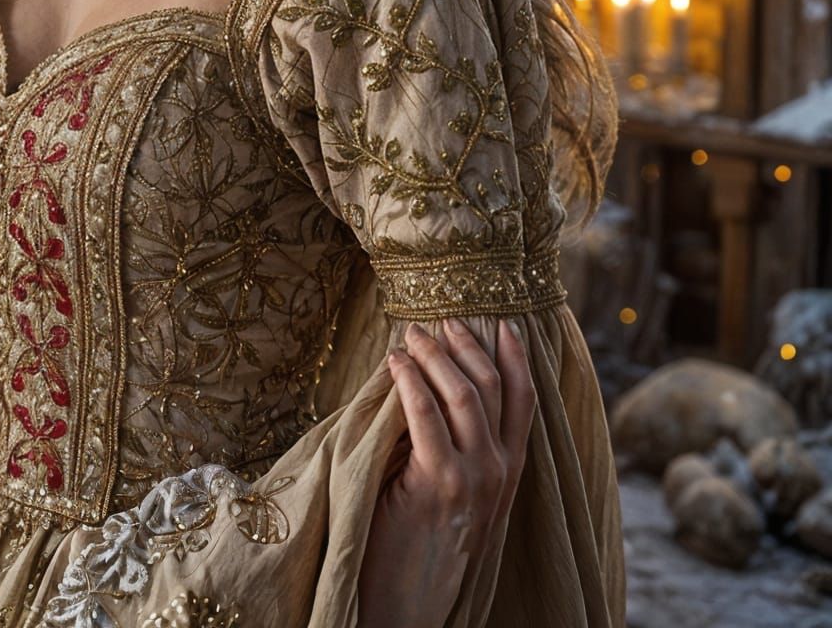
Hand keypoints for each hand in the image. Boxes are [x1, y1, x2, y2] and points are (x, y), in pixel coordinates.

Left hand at [357, 317, 534, 627]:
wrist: (407, 604)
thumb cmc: (419, 544)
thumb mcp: (453, 491)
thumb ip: (456, 448)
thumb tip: (433, 384)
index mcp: (509, 472)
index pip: (523, 402)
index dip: (516, 358)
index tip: (503, 322)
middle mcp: (500, 473)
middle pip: (491, 388)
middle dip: (465, 345)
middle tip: (439, 320)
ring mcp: (474, 480)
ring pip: (463, 395)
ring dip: (434, 356)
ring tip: (409, 336)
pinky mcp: (439, 486)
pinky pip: (425, 418)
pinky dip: (410, 382)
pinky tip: (395, 364)